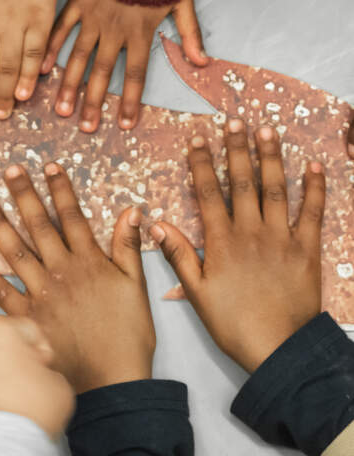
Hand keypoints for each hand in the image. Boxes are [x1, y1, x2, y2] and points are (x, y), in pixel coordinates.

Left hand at [0, 162, 155, 391]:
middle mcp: (61, 271)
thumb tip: (131, 210)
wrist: (113, 381)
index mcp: (88, 261)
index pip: (72, 215)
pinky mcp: (26, 319)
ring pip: (15, 252)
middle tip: (8, 170)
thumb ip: (128, 247)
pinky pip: (0, 291)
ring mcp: (41, 295)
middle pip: (39, 225)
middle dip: (23, 195)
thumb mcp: (136, 287)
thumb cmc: (128, 336)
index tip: (47, 164)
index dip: (59, 188)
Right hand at [42, 0, 207, 130]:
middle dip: (94, 103)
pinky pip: (61, 28)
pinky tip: (42, 68)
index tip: (124, 125)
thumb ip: (190, 34)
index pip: (135, 75)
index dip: (130, 101)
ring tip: (61, 109)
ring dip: (70, 85)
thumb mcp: (183, 2)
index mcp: (140, 32)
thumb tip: (202, 63)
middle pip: (103, 73)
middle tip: (85, 128)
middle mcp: (114, 30)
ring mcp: (93, 16)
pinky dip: (51, 48)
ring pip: (78, 56)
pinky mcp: (78, 1)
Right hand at [151, 120, 323, 372]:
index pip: (209, 192)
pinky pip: (312, 213)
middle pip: (242, 181)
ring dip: (271, 157)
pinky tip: (313, 166)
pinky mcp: (307, 249)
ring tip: (267, 130)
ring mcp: (281, 238)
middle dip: (237, 148)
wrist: (278, 350)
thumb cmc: (233, 323)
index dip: (203, 163)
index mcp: (222, 240)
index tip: (198, 137)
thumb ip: (179, 254)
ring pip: (274, 189)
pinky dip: (314, 188)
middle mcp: (251, 231)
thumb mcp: (197, 292)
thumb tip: (156, 222)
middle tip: (234, 120)